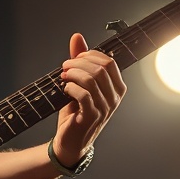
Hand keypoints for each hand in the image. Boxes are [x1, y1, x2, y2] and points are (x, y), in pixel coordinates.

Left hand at [52, 33, 125, 165]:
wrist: (70, 141)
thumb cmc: (76, 112)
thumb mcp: (79, 83)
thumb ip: (80, 61)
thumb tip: (77, 37)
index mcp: (116, 88)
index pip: (109, 62)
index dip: (90, 55)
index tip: (75, 58)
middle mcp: (114, 98)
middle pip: (100, 68)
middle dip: (78, 63)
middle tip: (64, 67)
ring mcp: (105, 108)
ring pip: (91, 80)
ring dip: (73, 74)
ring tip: (63, 76)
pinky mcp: (92, 117)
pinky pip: (83, 95)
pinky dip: (71, 87)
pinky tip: (65, 89)